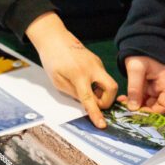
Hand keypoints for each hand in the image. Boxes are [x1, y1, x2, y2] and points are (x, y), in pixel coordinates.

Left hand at [26, 13, 117, 128]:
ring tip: (87, 92)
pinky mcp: (97, 61)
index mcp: (79, 75)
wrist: (54, 39)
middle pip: (112, 88)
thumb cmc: (52, 60)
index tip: (102, 125)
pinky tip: (87, 83)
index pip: (90, 99)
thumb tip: (86, 103)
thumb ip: (73, 93)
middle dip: (108, 101)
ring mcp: (97, 63)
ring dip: (102, 93)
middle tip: (96, 103)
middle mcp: (92, 68)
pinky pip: (102, 77)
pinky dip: (98, 85)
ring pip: (108, 83)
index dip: (96, 114)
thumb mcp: (57, 81)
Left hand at [122, 56, 164, 113]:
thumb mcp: (136, 69)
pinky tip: (122, 100)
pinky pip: (142, 99)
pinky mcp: (148, 87)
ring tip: (122, 106)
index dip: (155, 113)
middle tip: (128, 112)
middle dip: (143, 112)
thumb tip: (133, 108)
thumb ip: (135, 88)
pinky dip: (133, 102)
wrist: (138, 42)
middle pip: (158, 107)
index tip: (139, 114)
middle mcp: (163, 87)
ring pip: (149, 105)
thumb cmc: (140, 52)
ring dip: (136, 108)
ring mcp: (156, 88)